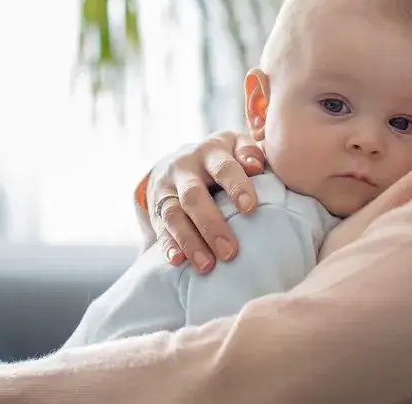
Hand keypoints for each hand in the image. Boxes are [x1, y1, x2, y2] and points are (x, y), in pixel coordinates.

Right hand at [148, 130, 264, 272]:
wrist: (176, 161)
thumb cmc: (220, 158)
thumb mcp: (235, 146)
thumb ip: (250, 153)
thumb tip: (256, 167)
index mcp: (210, 151)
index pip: (223, 167)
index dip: (237, 187)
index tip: (250, 209)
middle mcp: (184, 167)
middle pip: (194, 196)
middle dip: (211, 225)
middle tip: (230, 252)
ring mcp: (166, 188)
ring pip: (173, 215)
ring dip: (190, 242)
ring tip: (207, 266)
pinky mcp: (155, 209)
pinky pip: (160, 228)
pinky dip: (168, 245)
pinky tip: (178, 261)